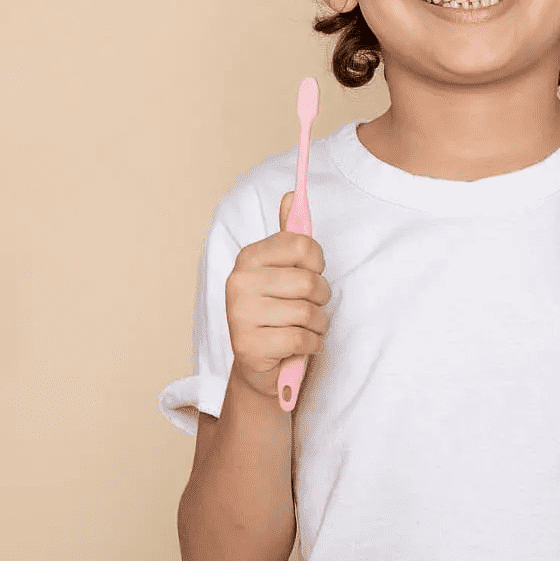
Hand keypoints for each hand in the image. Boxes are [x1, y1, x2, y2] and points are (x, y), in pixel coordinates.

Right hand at [224, 190, 331, 398]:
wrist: (261, 364)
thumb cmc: (278, 311)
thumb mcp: (283, 271)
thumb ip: (289, 236)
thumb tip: (290, 196)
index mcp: (249, 257)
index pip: (303, 244)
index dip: (317, 263)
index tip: (310, 272)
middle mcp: (239, 282)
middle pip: (310, 282)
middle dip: (320, 298)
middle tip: (307, 306)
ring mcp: (241, 315)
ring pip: (309, 313)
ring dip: (317, 324)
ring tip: (302, 327)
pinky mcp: (250, 346)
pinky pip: (303, 339)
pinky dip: (310, 345)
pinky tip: (297, 346)